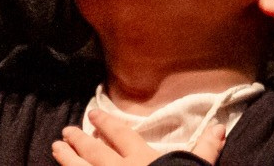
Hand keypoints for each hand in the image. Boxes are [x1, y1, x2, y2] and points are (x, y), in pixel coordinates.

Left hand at [54, 112, 223, 165]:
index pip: (121, 135)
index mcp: (141, 159)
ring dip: (66, 158)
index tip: (93, 113)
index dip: (106, 124)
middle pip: (94, 151)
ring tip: (55, 147)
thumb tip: (218, 127)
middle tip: (66, 131)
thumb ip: (204, 150)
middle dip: (80, 140)